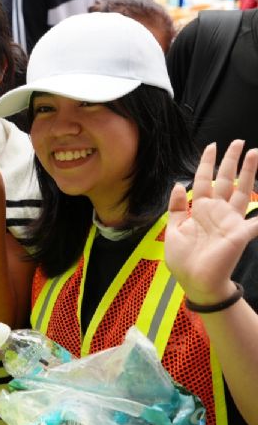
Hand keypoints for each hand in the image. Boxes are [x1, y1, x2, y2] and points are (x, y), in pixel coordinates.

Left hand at [166, 141, 257, 304]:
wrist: (195, 282)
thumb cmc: (184, 259)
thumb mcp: (174, 229)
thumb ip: (176, 207)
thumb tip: (177, 184)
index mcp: (200, 209)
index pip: (203, 180)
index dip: (207, 163)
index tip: (212, 146)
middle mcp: (217, 211)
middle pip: (226, 180)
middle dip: (232, 161)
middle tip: (239, 142)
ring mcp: (230, 221)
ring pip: (242, 191)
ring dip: (249, 173)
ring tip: (254, 153)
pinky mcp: (239, 234)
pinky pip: (257, 222)